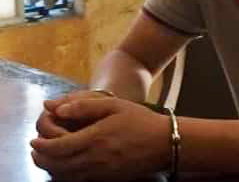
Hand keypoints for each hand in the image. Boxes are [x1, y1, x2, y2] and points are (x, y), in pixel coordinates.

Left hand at [31, 97, 169, 180]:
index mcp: (95, 138)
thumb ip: (85, 106)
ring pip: (65, 176)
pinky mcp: (106, 179)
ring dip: (50, 169)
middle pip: (56, 166)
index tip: (34, 139)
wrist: (163, 142)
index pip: (57, 147)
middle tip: (35, 150)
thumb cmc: (140, 120)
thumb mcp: (115, 105)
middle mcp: (94, 158)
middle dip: (41, 159)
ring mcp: (100, 172)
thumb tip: (58, 108)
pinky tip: (65, 167)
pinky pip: (77, 181)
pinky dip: (64, 176)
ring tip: (46, 159)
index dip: (41, 145)